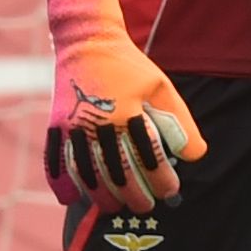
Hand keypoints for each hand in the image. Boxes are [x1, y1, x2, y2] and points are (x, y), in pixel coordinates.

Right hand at [39, 0, 204, 213]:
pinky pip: (56, 161)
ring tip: (114, 207)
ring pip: (87, 174)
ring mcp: (73, 125)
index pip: (148, 157)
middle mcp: (99, 122)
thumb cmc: (129, 67)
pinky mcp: (56, 125)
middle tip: (146, 207)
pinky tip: (71, 200)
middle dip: (134, 195)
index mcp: (128, 112)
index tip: (170, 191)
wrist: (86, 42)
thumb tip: (194, 157)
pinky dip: (61, 183)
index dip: (161, 179)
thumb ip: (179, 122)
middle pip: (118, 172)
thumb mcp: (160, 87)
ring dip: (102, 196)